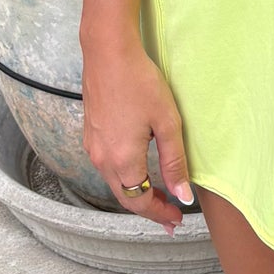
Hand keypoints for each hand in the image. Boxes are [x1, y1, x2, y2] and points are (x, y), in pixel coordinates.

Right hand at [82, 37, 193, 229]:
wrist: (108, 53)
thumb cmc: (140, 83)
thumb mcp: (167, 122)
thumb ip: (174, 162)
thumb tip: (183, 196)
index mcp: (123, 160)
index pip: (141, 201)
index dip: (159, 214)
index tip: (176, 220)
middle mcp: (102, 159)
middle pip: (125, 197)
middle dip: (148, 209)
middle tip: (170, 216)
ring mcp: (93, 147)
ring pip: (115, 183)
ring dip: (136, 193)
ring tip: (158, 195)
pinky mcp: (90, 135)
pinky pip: (107, 167)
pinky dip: (124, 177)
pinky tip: (137, 171)